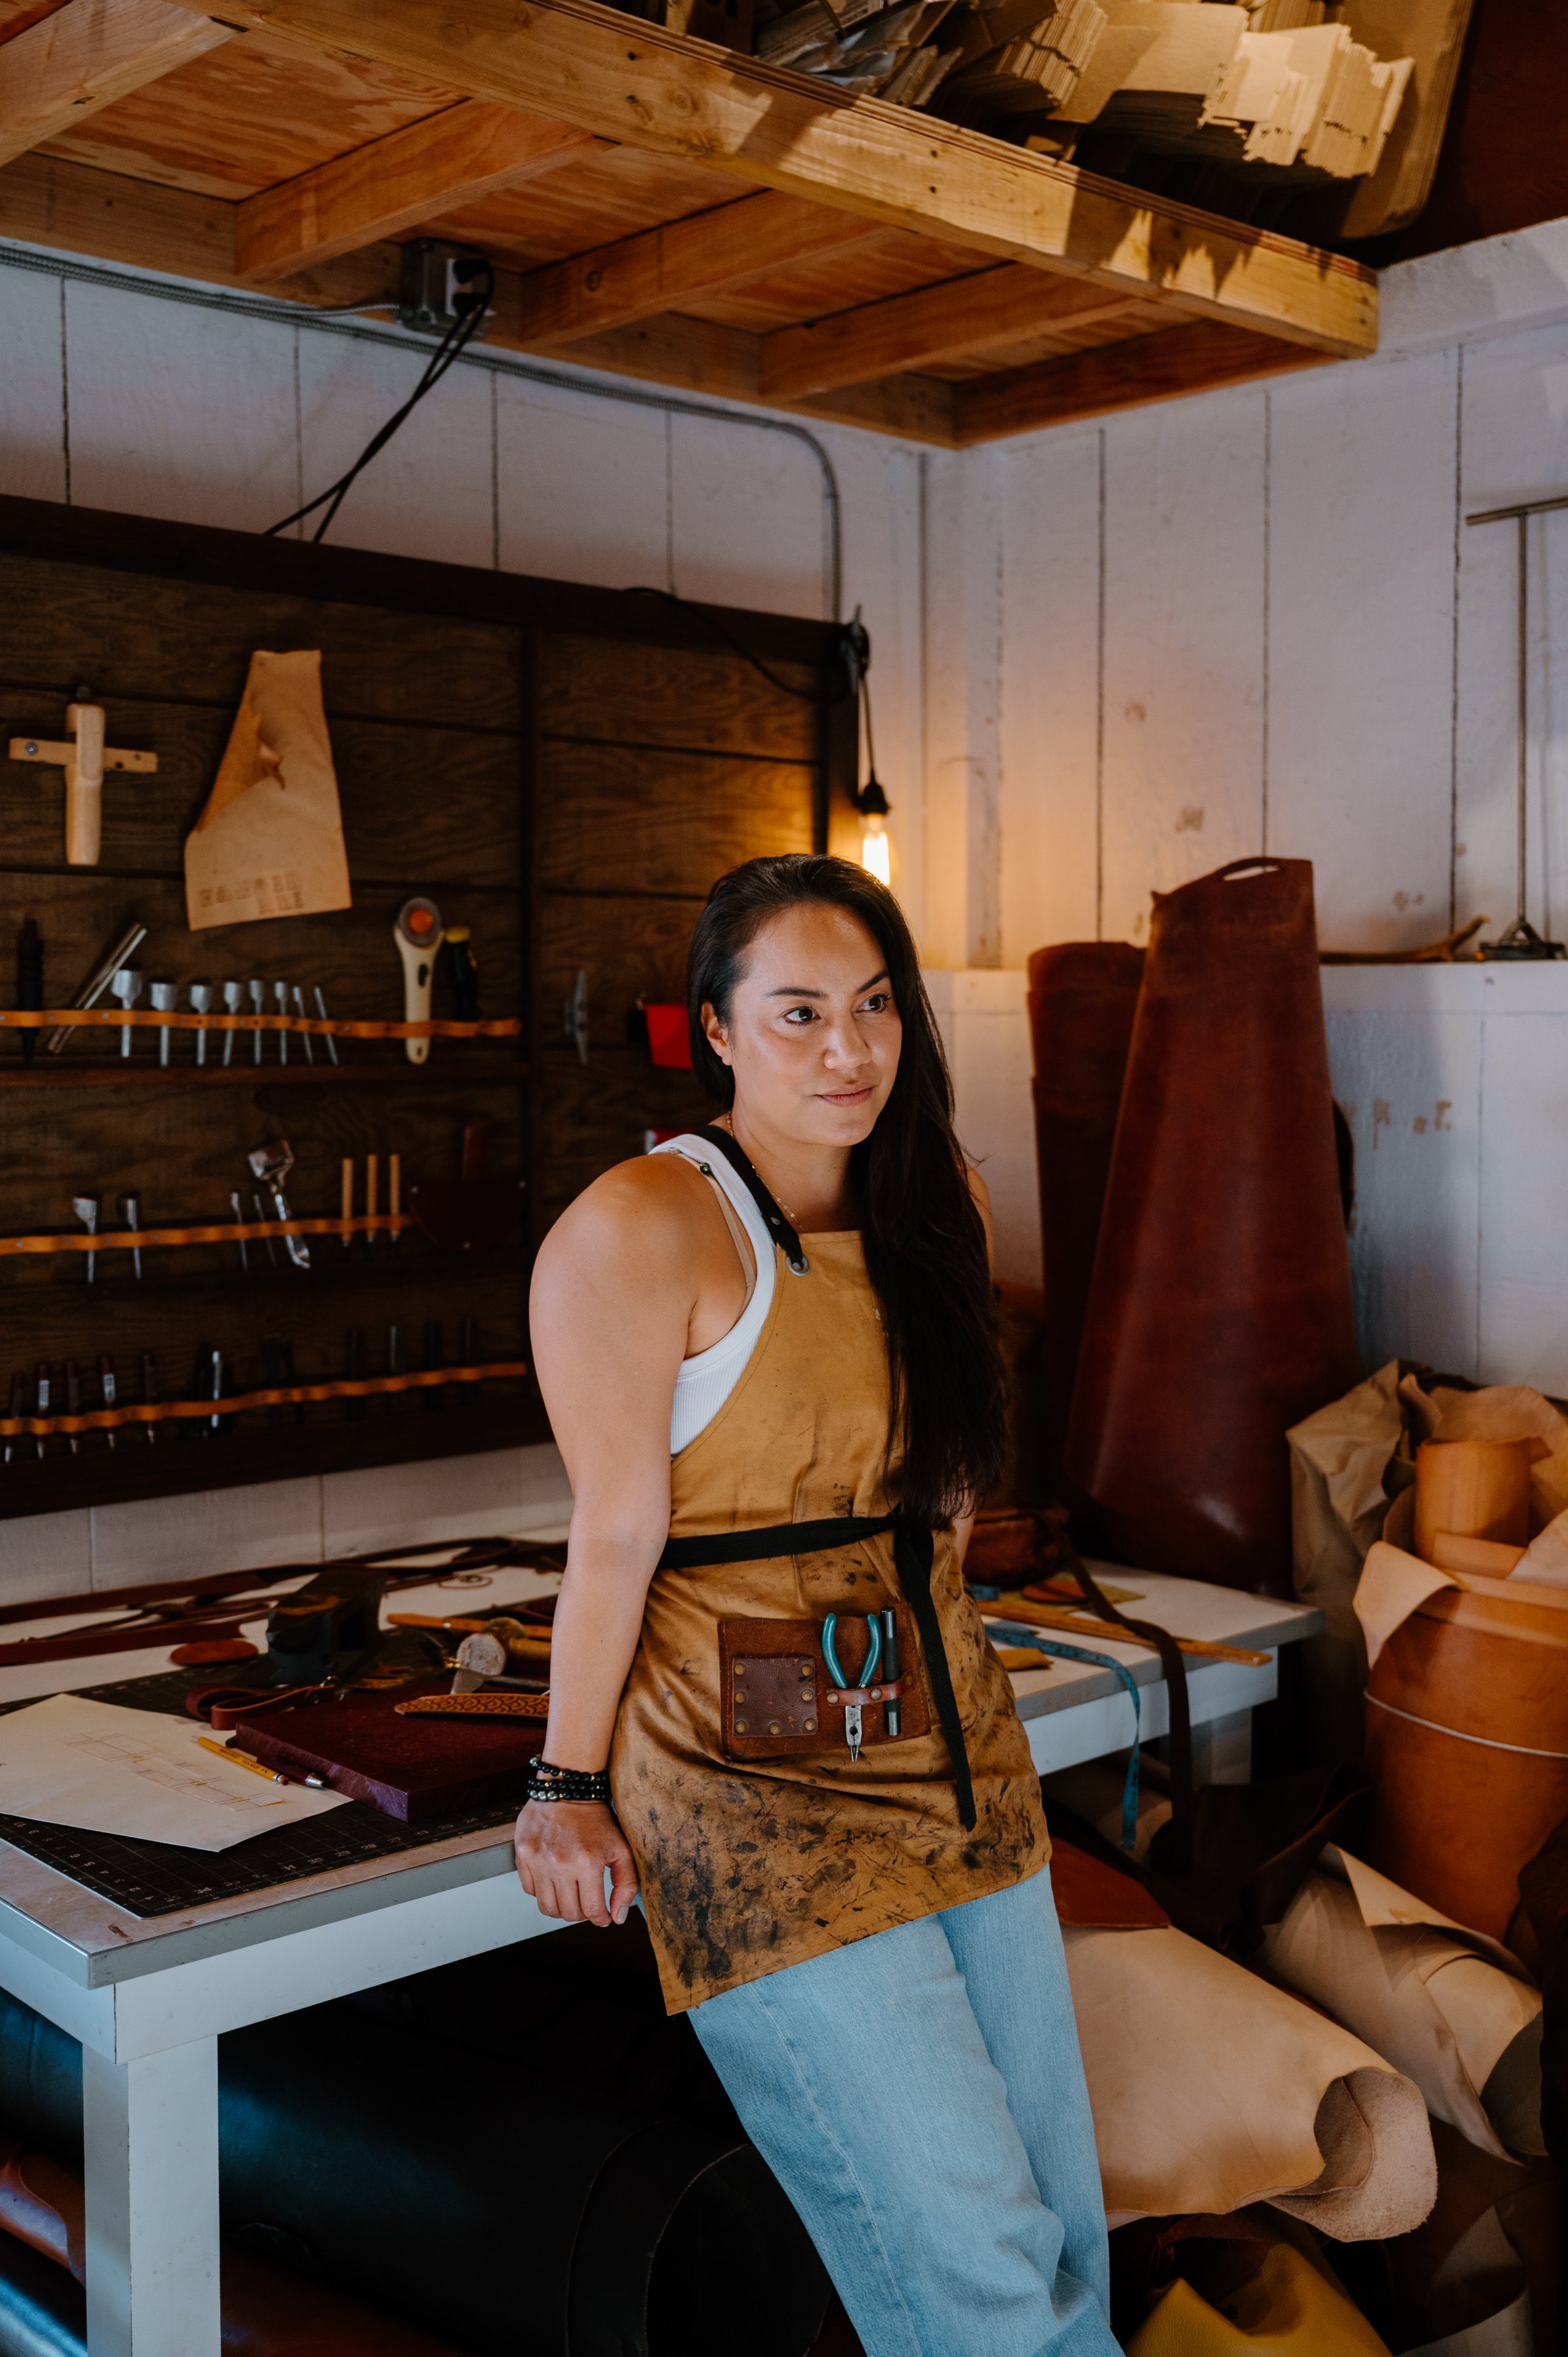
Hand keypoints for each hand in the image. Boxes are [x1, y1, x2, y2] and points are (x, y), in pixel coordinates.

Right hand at [514, 1799, 637, 1927]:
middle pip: (568, 1913)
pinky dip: (543, 1891)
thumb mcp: (621, 1849)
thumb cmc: (596, 1820)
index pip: (592, 1911)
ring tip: (570, 1894)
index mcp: (587, 1863)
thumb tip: (617, 1918)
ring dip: (561, 1907)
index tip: (603, 1916)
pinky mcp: (522, 1855)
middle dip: (581, 1913)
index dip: (600, 1919)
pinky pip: (530, 1890)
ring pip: (547, 1907)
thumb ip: (626, 1885)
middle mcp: (560, 1864)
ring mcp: (538, 1860)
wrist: (567, 1790)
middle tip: (587, 1902)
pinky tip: (554, 1879)